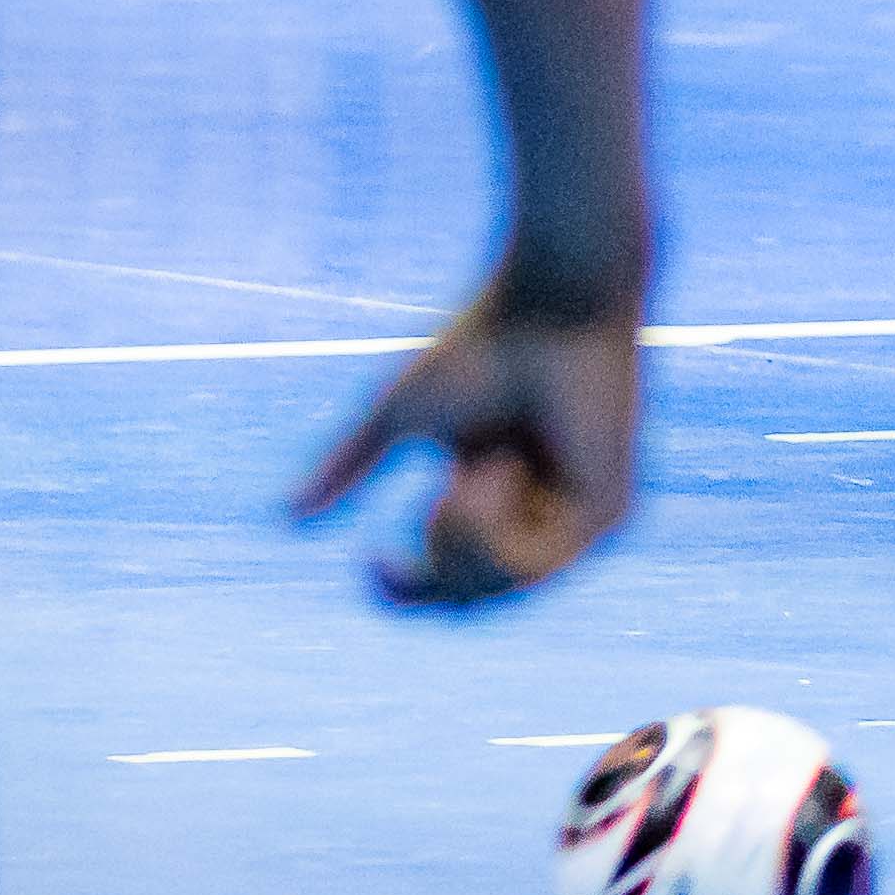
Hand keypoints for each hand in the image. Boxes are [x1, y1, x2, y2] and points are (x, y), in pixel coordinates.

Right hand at [298, 287, 642, 609]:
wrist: (548, 303)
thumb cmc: (480, 343)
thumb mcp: (397, 419)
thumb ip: (348, 470)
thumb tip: (285, 518)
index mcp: (491, 495)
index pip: (445, 580)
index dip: (405, 589)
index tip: (371, 561)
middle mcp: (540, 514)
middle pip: (467, 592)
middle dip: (443, 541)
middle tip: (457, 475)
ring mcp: (579, 520)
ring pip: (496, 584)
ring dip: (470, 525)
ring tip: (489, 460)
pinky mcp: (608, 514)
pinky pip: (531, 564)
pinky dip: (500, 519)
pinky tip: (506, 465)